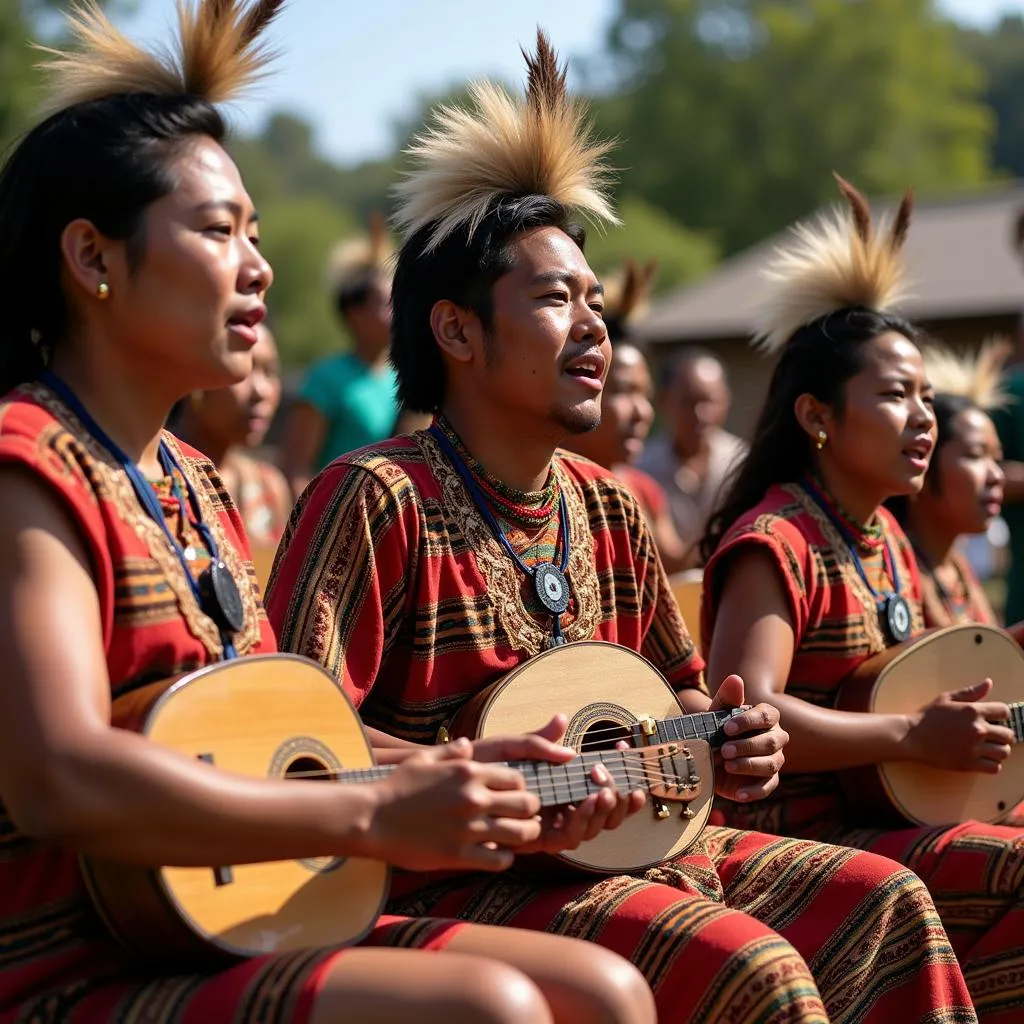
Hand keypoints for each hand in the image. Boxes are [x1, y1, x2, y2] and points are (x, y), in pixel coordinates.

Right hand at [363, 739, 542, 871]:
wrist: (371, 818)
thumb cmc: (396, 787)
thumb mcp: (423, 759)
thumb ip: (450, 751)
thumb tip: (467, 745)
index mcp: (468, 771)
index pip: (517, 778)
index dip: (521, 788)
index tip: (515, 795)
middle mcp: (474, 797)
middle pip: (526, 804)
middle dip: (531, 810)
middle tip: (526, 817)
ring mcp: (468, 827)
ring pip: (520, 833)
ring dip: (525, 835)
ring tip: (520, 837)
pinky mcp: (459, 854)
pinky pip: (500, 860)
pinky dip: (505, 858)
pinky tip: (497, 854)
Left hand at [473, 715, 643, 854]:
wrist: (450, 782)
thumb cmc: (477, 765)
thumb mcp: (510, 747)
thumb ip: (538, 738)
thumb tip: (561, 719)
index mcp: (559, 786)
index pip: (599, 786)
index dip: (619, 772)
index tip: (624, 749)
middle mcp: (558, 809)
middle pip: (603, 813)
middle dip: (616, 798)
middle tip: (611, 778)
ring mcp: (549, 825)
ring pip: (591, 830)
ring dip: (603, 811)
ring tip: (603, 791)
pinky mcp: (536, 840)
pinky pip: (567, 839)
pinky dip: (581, 822)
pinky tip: (585, 803)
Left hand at [710, 674, 787, 802]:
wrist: (709, 755)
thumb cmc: (716, 729)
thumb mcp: (716, 713)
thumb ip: (727, 698)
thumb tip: (735, 679)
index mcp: (767, 717)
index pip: (767, 716)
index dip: (748, 722)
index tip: (726, 728)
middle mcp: (775, 738)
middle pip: (771, 742)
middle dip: (747, 746)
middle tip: (724, 750)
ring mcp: (775, 760)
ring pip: (771, 764)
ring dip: (749, 765)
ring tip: (727, 766)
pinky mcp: (768, 781)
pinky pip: (768, 787)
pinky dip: (754, 792)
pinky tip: (738, 794)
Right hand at [906, 679, 1012, 773]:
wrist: (911, 736)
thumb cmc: (927, 716)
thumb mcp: (946, 698)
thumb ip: (970, 692)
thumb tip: (989, 683)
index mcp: (973, 711)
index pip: (1004, 712)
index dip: (1001, 714)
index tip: (994, 718)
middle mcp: (977, 729)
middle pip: (1008, 734)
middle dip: (1002, 733)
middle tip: (992, 734)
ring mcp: (974, 748)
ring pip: (1004, 752)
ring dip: (999, 749)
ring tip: (988, 747)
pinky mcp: (969, 764)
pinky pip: (995, 767)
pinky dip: (992, 764)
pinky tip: (983, 758)